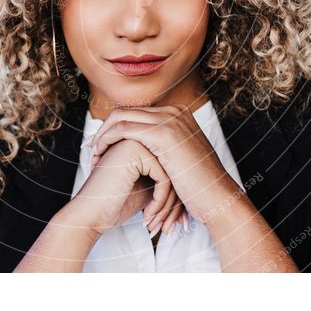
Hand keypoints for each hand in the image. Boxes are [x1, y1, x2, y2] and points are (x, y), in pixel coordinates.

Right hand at [69, 139, 187, 236]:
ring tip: (159, 225)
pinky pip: (163, 176)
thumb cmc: (115, 204)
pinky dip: (160, 201)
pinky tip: (149, 216)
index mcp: (140, 142)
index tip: (172, 220)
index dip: (175, 195)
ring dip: (168, 205)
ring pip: (171, 172)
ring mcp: (135, 140)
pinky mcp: (134, 150)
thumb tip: (188, 178)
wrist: (90, 215)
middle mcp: (138, 137)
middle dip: (175, 201)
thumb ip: (163, 174)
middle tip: (170, 225)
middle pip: (174, 168)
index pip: (172, 166)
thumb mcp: (147, 187)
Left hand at [86, 104, 239, 225]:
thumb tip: (147, 152)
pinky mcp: (164, 134)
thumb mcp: (183, 160)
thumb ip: (166, 149)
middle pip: (126, 111)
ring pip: (121, 117)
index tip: (101, 145)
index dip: (115, 128)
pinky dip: (107, 141)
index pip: (136, 113)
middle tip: (91, 149)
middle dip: (104, 130)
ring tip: (93, 156)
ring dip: (102, 136)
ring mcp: (170, 120)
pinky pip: (123, 129)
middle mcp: (175, 112)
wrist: (218, 198)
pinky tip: (101, 157)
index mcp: (179, 114)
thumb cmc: (200, 187)